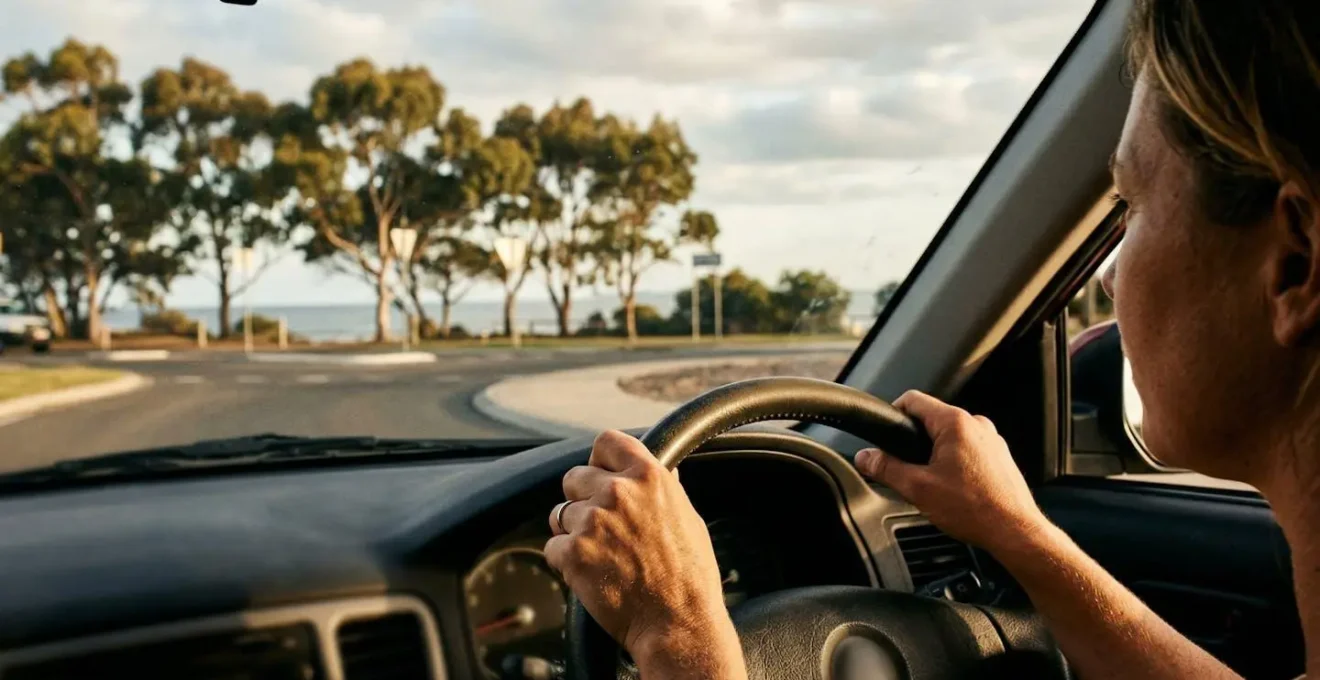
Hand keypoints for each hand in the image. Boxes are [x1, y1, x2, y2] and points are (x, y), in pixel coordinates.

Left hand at [545, 431, 744, 678]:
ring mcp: (592, 522)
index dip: (600, 460)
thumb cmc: (690, 576)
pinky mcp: (573, 553)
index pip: (606, 442)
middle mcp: (618, 492)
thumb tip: (661, 469)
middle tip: (600, 527)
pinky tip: (591, 574)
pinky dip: (566, 561)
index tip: (601, 476)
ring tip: (600, 556)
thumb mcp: (688, 517)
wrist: (678, 622)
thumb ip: (665, 489)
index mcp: (648, 477)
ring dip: (572, 531)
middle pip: (573, 477)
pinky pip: (553, 547)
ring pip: (559, 514)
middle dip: (581, 499)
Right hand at [855, 390, 1049, 553]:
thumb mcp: (918, 488)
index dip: (892, 414)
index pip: (913, 400)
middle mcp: (977, 425)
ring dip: (936, 455)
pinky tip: (954, 490)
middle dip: (915, 442)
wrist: (1014, 532)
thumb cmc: (974, 510)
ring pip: (950, 438)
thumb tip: (865, 457)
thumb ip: (886, 468)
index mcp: (955, 423)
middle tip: (908, 470)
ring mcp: (991, 440)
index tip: (885, 434)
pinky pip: (968, 451)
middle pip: (932, 420)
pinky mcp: (1000, 457)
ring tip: (933, 485)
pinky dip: (955, 464)